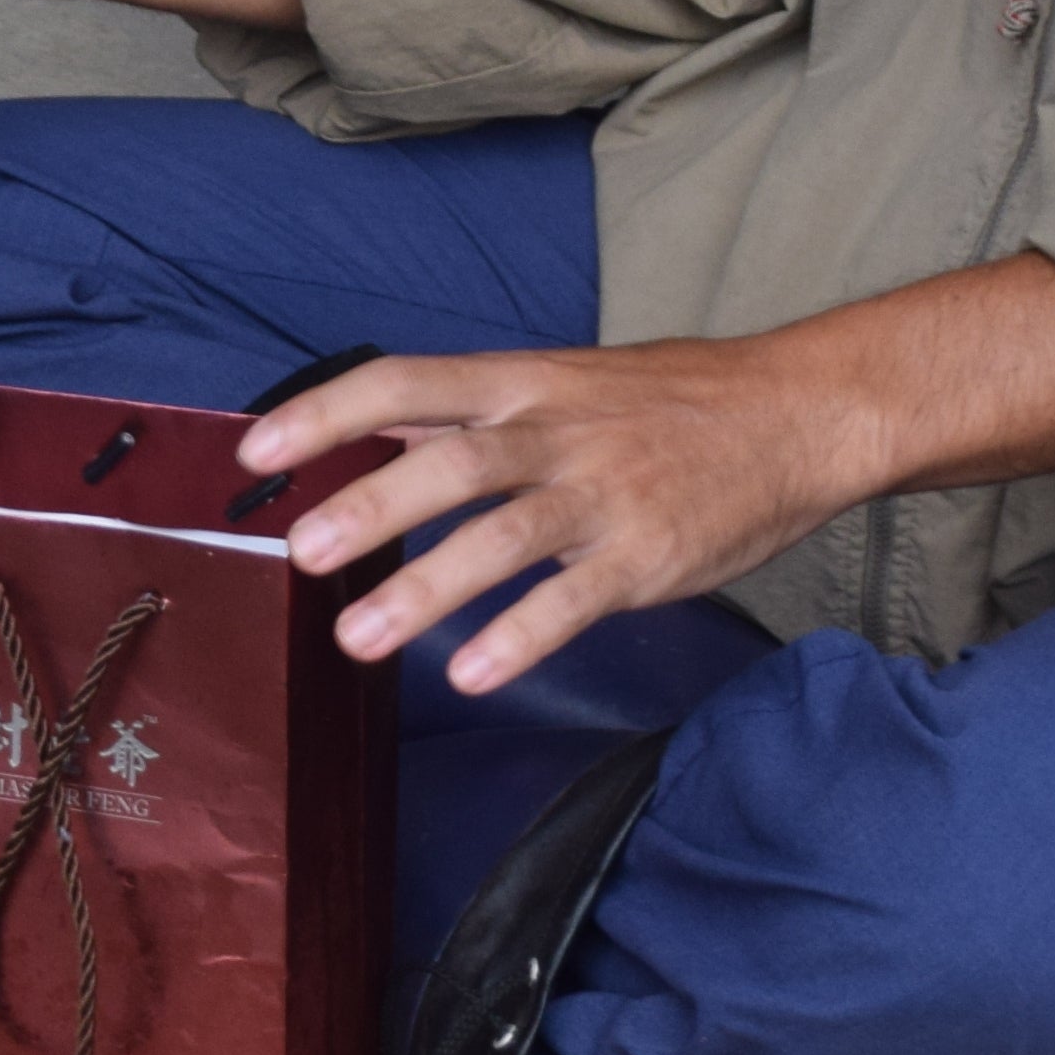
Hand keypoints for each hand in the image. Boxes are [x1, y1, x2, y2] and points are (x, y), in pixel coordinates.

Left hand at [234, 336, 887, 695]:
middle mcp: (556, 432)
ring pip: (504, 535)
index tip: (257, 448)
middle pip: (450, 461)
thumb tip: (371, 433)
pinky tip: (475, 673)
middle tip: (300, 550)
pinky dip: (524, 635)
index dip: (328, 411)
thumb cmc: (670, 403)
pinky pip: (577, 599)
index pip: (405, 381)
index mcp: (524, 381)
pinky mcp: (649, 555)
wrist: (797, 414)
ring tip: (359, 638)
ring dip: (428, 588)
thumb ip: (472, 414)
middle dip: (370, 505)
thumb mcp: (563, 383)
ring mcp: (605, 494)